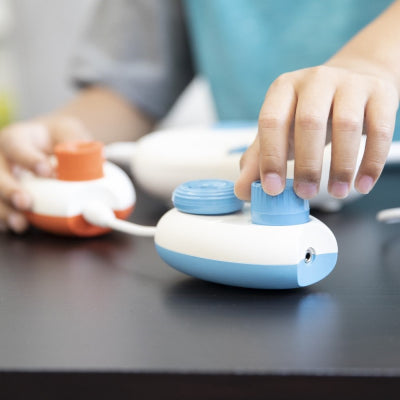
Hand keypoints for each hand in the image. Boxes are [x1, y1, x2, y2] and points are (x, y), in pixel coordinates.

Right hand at [0, 117, 89, 232]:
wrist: (47, 142)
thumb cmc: (57, 136)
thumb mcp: (68, 131)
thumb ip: (76, 142)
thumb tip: (95, 158)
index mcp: (18, 137)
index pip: (17, 146)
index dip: (29, 160)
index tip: (47, 171)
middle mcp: (1, 156)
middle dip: (9, 189)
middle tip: (26, 202)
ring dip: (4, 210)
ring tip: (20, 224)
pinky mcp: (1, 194)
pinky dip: (2, 219)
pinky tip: (11, 227)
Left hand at [235, 63, 398, 199]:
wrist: (353, 82)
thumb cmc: (311, 112)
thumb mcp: (281, 131)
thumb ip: (260, 159)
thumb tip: (243, 190)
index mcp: (284, 89)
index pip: (272, 121)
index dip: (270, 158)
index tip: (272, 188)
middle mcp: (315, 80)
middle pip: (308, 122)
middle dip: (306, 165)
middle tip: (305, 192)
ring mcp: (349, 83)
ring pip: (346, 125)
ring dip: (341, 166)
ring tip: (337, 191)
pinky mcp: (379, 94)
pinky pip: (379, 130)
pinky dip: (371, 162)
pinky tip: (362, 184)